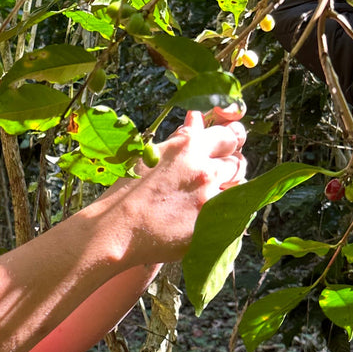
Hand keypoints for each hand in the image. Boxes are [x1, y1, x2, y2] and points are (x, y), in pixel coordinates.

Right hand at [113, 107, 247, 260]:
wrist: (115, 232)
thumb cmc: (125, 193)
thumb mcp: (149, 157)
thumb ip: (180, 139)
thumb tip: (197, 119)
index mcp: (189, 148)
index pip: (228, 136)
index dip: (225, 142)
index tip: (220, 149)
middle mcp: (205, 171)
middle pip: (236, 163)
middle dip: (227, 167)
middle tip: (210, 176)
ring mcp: (210, 201)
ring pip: (236, 190)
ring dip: (226, 190)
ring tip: (203, 197)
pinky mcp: (211, 227)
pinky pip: (229, 216)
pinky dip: (219, 214)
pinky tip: (198, 217)